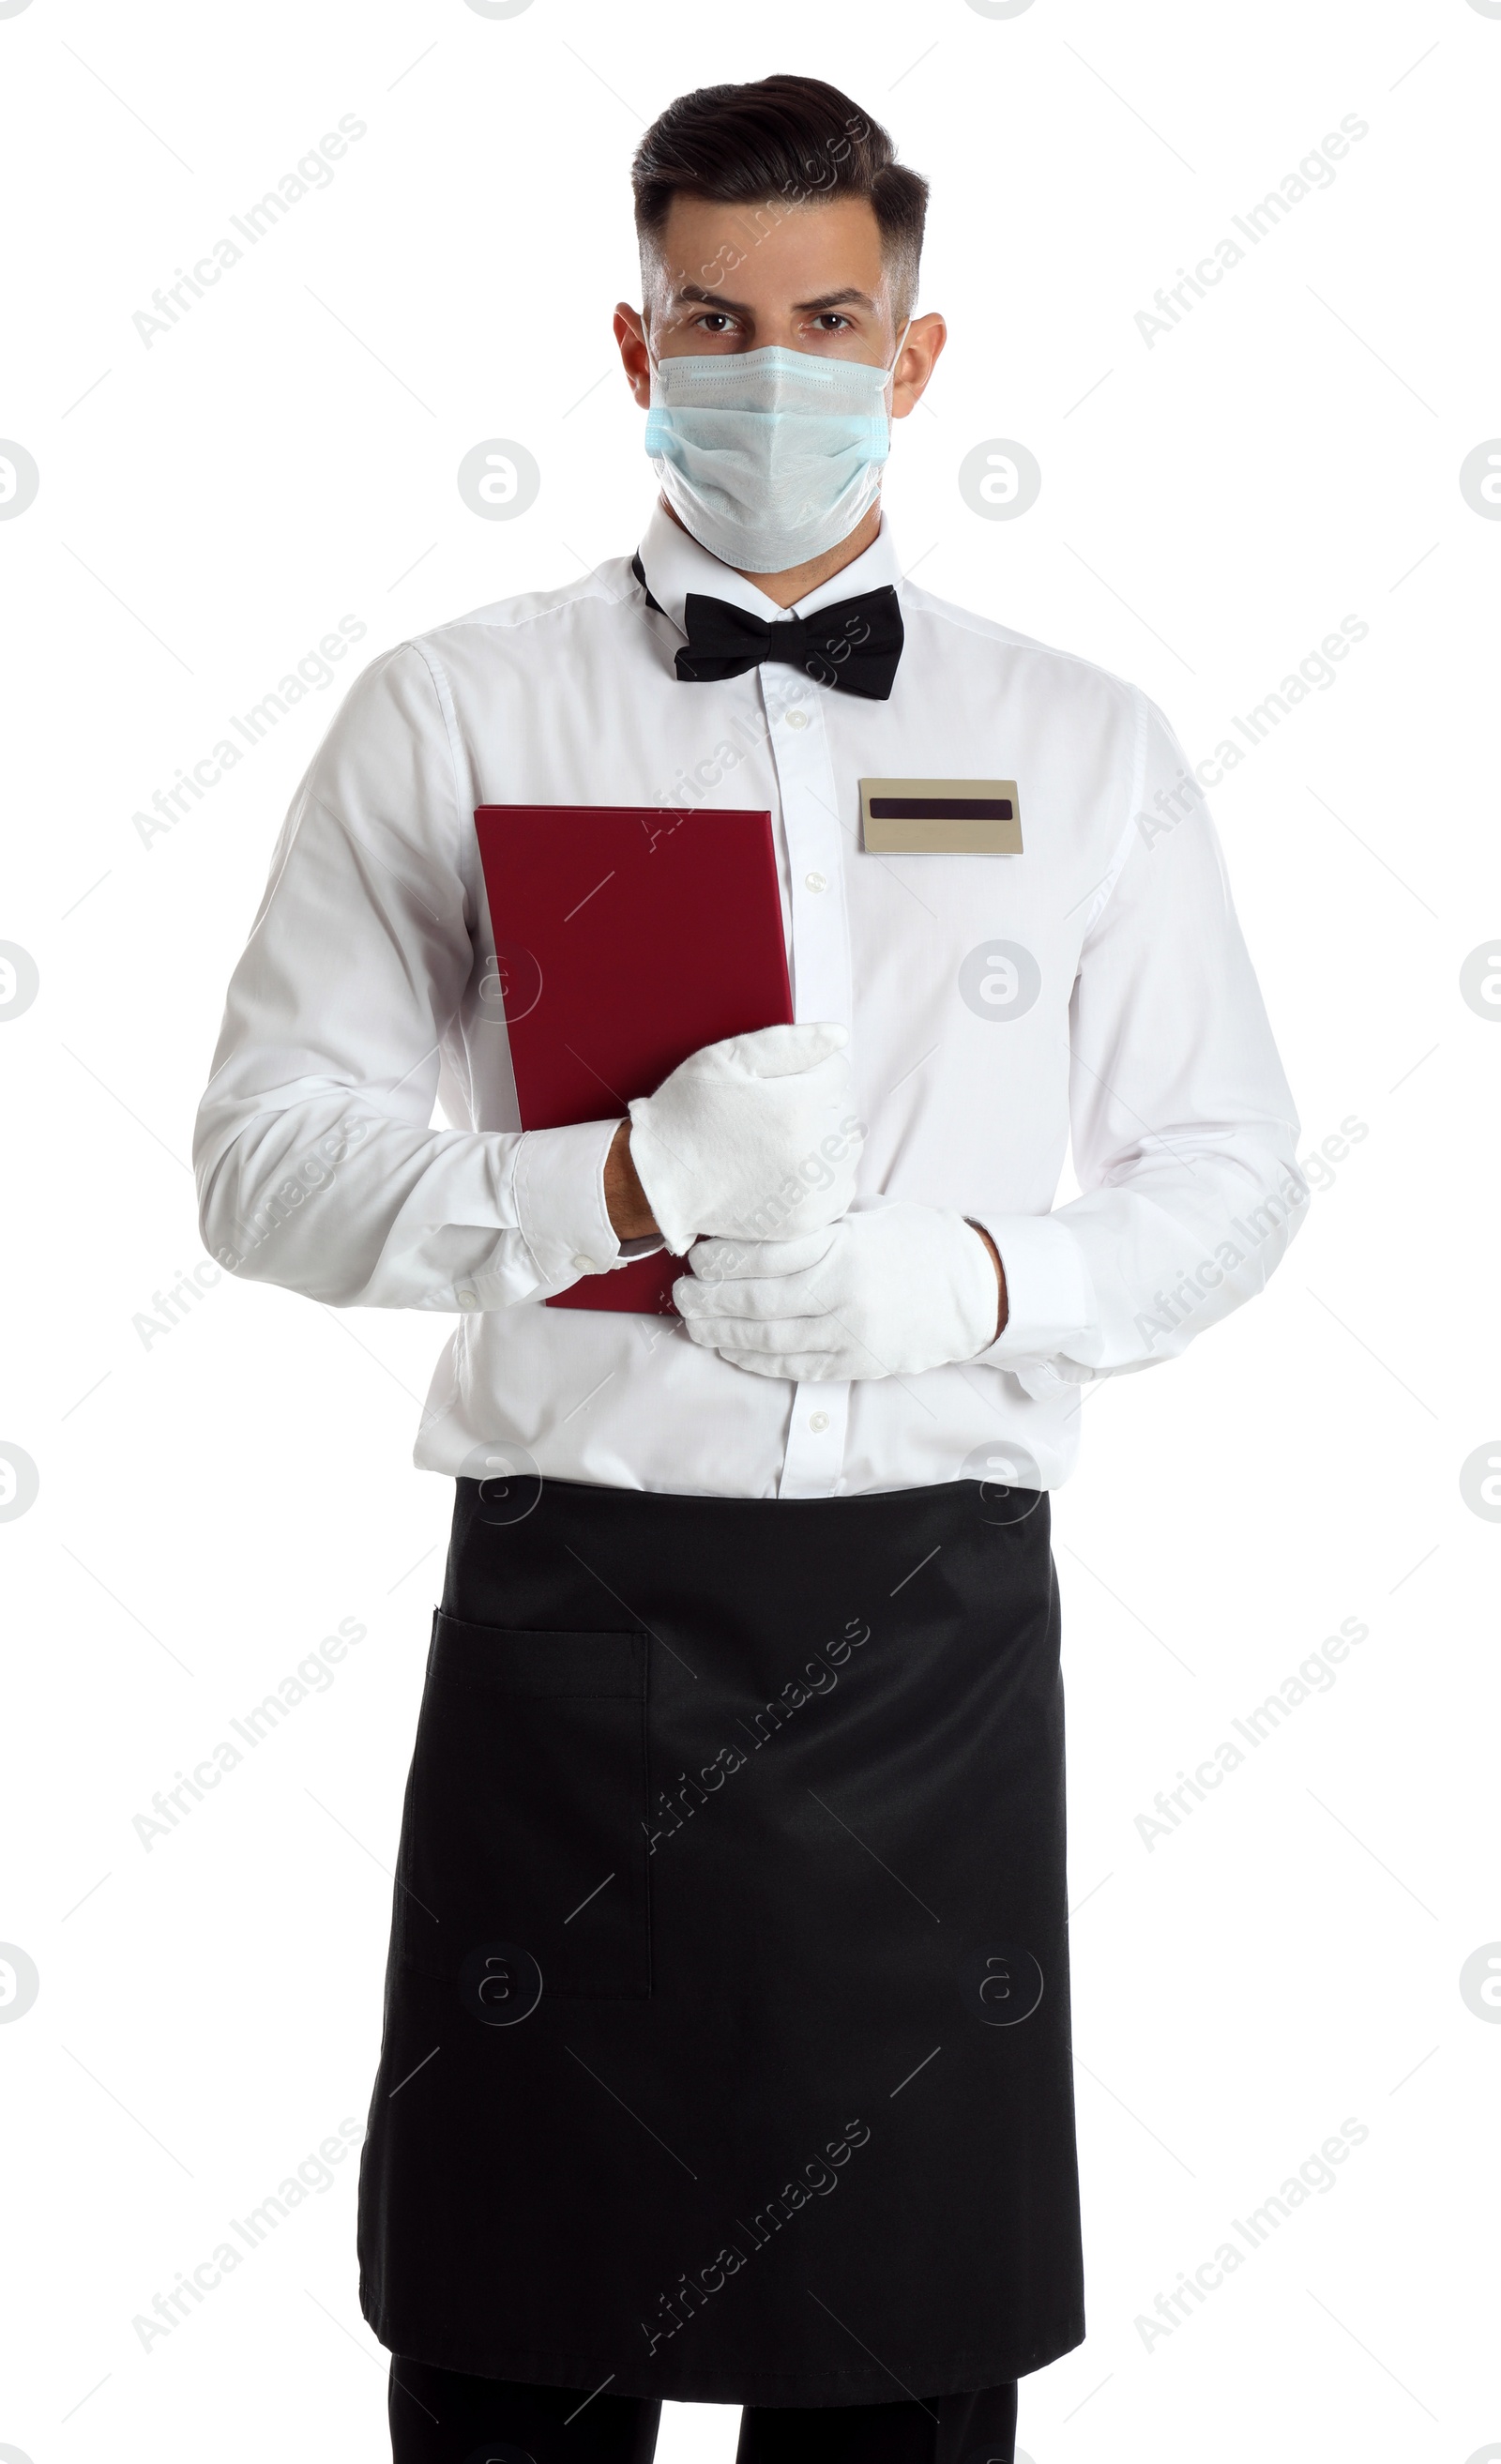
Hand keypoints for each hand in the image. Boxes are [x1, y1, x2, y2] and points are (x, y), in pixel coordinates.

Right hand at [625, 1022, 861, 1256]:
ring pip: (846, 1146)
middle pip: (844, 1108)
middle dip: (816, 1102)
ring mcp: (814, 1191)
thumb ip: (790, 1042)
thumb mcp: (728, 1059)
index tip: (773, 1082)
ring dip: (822, 1136)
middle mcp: (814, 1153)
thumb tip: (839, 1036)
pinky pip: (841, 1184)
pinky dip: (823, 1174)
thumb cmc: (689, 1114)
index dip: (805, 1067)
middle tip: (771, 1111)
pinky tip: (788, 1167)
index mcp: (799, 1108)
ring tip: (778, 1138)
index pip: (837, 1071)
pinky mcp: (809, 1218)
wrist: (662, 1179)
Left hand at [674, 1203, 1003, 1380]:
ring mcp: (850, 1335)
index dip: (723, 1257)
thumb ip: (818, 1217)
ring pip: (766, 1339)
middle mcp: (845, 1294)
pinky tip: (728, 1347)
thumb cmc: (920, 1242)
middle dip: (708, 1297)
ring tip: (695, 1321)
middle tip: (682, 1291)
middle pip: (756, 1300)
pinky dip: (752, 1359)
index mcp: (846, 1246)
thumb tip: (756, 1210)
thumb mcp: (870, 1213)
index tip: (699, 1253)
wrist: (978, 1291)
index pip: (766, 1253)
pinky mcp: (855, 1365)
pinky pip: (790, 1367)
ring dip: (720, 1332)